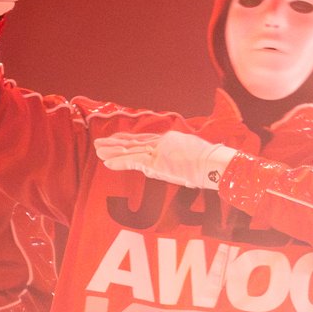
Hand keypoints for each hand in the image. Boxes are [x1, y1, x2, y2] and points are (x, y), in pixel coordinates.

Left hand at [94, 128, 234, 187]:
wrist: (214, 163)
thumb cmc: (212, 164)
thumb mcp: (198, 156)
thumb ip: (187, 160)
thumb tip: (187, 171)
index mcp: (171, 140)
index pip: (146, 140)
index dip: (131, 140)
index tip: (119, 140)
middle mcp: (162, 142)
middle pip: (135, 141)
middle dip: (117, 142)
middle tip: (101, 142)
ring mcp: (158, 150)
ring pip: (130, 149)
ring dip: (112, 150)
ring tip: (98, 150)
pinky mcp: (155, 161)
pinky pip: (132, 160)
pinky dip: (119, 161)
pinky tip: (106, 161)